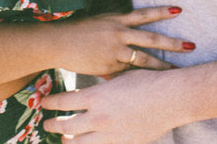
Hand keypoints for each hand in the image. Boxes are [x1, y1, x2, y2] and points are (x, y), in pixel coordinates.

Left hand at [42, 69, 177, 142]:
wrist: (172, 97)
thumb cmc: (146, 82)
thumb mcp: (117, 79)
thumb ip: (99, 90)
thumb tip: (83, 95)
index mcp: (96, 97)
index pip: (63, 102)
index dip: (50, 104)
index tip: (44, 104)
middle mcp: (99, 117)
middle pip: (65, 126)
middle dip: (53, 126)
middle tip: (47, 124)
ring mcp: (110, 135)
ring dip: (68, 140)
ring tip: (64, 138)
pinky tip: (87, 143)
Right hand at [54, 6, 192, 78]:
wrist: (56, 42)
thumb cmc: (75, 31)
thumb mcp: (97, 22)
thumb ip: (113, 28)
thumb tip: (126, 30)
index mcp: (116, 19)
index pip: (144, 14)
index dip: (162, 12)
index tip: (180, 10)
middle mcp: (118, 33)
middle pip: (152, 38)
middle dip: (173, 43)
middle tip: (191, 46)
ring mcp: (115, 52)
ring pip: (144, 60)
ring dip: (161, 66)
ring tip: (176, 71)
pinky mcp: (108, 67)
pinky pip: (126, 75)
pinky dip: (136, 81)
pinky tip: (148, 88)